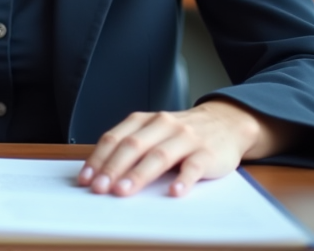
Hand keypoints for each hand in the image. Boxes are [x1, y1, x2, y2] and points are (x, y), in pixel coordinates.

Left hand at [76, 99, 294, 196]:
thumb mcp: (155, 131)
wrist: (227, 122)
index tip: (86, 178)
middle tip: (100, 188)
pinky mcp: (208, 153)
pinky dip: (183, 179)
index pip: (116, 137)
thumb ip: (132, 146)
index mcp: (146, 120)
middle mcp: (164, 125)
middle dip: (114, 167)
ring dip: (139, 174)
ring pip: (159, 155)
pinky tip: (174, 192)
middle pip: (134, 145)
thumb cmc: (182, 133)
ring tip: (124, 191)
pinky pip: (194, 166)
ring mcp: (187, 138)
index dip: (99, 158)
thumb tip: (101, 172)